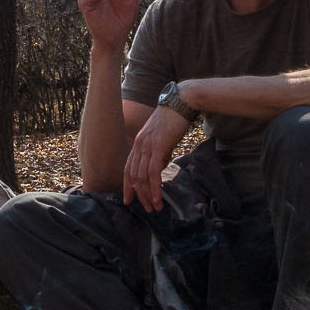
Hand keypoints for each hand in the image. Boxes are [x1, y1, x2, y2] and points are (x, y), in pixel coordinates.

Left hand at [122, 93, 193, 210]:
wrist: (182, 101)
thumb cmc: (175, 119)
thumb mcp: (162, 138)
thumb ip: (158, 153)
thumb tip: (159, 168)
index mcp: (138, 143)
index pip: (128, 168)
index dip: (127, 186)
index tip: (129, 199)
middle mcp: (139, 145)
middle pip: (133, 176)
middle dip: (139, 195)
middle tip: (146, 208)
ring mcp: (147, 145)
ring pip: (142, 177)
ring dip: (148, 195)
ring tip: (155, 207)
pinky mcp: (158, 146)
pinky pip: (153, 172)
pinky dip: (155, 187)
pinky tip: (159, 197)